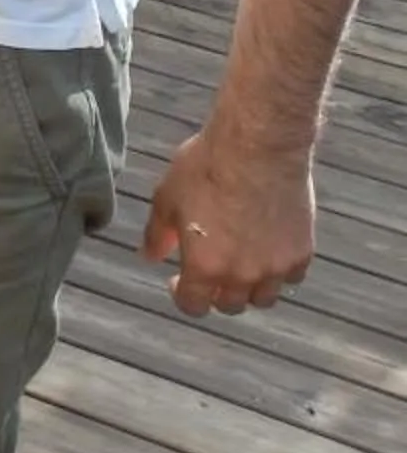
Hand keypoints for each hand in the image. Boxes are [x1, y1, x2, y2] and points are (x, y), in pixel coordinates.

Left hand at [142, 120, 317, 314]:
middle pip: (229, 305)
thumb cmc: (206, 168)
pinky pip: (291, 278)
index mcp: (205, 266)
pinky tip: (267, 251)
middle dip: (214, 292)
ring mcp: (276, 267)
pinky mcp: (302, 253)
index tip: (179, 280)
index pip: (193, 306)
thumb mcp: (167, 198)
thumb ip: (158, 234)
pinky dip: (278, 272)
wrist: (257, 147)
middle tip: (209, 270)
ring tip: (238, 264)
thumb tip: (150, 257)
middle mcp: (243, 276)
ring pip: (263, 298)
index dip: (182, 295)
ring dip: (248, 288)